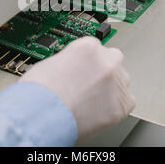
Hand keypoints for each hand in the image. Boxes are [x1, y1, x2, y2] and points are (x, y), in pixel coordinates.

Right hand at [20, 36, 134, 142]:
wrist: (39, 116)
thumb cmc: (38, 93)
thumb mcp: (50, 63)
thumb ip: (70, 61)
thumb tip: (72, 68)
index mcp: (88, 47)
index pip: (97, 47)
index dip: (89, 60)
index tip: (85, 68)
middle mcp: (106, 62)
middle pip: (114, 60)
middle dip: (104, 69)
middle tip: (89, 83)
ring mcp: (116, 83)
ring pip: (123, 81)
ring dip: (111, 88)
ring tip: (91, 100)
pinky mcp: (121, 106)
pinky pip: (126, 103)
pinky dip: (115, 107)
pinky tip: (99, 111)